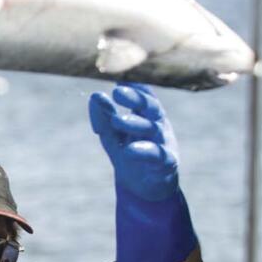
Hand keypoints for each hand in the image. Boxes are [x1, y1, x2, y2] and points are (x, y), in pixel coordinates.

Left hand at [89, 83, 179, 200]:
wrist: (145, 189)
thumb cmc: (131, 156)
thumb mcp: (113, 136)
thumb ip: (104, 118)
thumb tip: (95, 96)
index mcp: (146, 115)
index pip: (142, 94)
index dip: (133, 83)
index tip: (119, 72)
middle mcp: (157, 124)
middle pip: (150, 106)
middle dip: (135, 98)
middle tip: (118, 91)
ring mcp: (164, 142)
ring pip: (152, 128)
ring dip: (134, 123)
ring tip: (116, 120)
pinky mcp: (166, 163)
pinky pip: (157, 155)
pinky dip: (144, 151)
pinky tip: (130, 150)